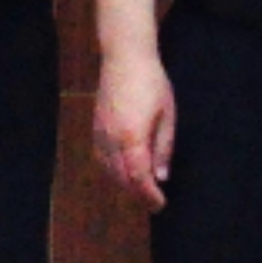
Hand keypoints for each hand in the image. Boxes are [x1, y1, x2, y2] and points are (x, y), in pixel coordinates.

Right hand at [95, 45, 176, 208]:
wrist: (124, 58)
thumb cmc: (151, 82)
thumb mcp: (167, 115)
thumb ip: (163, 148)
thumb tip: (161, 176)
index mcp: (132, 137)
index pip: (139, 177)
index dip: (149, 195)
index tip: (160, 205)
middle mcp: (111, 140)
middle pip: (122, 178)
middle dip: (138, 194)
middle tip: (153, 202)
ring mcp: (100, 134)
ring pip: (109, 170)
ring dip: (124, 184)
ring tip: (141, 190)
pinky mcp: (95, 128)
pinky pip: (101, 159)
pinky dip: (111, 171)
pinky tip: (122, 172)